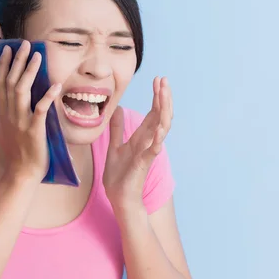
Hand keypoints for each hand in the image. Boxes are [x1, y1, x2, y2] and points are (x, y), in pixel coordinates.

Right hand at [0, 41, 62, 182]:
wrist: (20, 172)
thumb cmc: (16, 152)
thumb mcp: (5, 129)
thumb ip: (8, 112)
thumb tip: (10, 100)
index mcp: (3, 112)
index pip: (1, 82)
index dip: (3, 64)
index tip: (7, 49)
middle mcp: (9, 113)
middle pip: (11, 81)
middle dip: (17, 61)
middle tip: (25, 44)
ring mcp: (21, 121)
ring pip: (22, 90)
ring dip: (30, 72)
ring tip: (38, 56)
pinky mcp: (34, 130)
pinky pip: (40, 109)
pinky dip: (48, 96)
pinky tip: (56, 85)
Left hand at [103, 77, 172, 210]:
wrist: (119, 199)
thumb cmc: (119, 176)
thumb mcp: (114, 146)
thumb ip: (117, 129)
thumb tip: (118, 109)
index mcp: (141, 137)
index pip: (152, 112)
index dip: (156, 96)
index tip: (158, 79)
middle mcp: (148, 142)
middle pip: (160, 115)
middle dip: (163, 97)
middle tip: (164, 79)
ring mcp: (148, 151)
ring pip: (161, 128)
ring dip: (164, 111)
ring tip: (164, 95)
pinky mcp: (144, 163)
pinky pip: (153, 149)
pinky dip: (158, 138)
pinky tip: (159, 127)